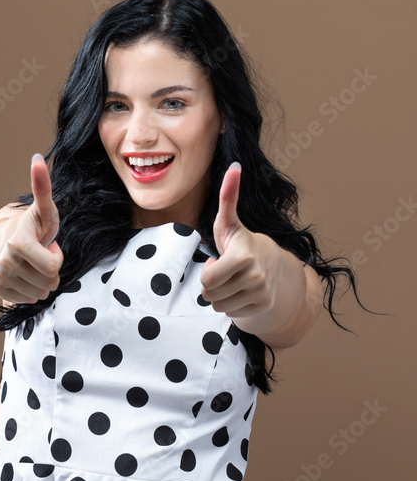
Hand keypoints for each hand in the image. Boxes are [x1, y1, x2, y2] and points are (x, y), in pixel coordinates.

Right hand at [0, 154, 63, 304]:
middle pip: (48, 282)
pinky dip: (33, 290)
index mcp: (17, 242)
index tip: (48, 245)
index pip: (52, 267)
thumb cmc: (32, 227)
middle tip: (41, 255)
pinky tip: (26, 276)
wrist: (4, 242)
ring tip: (34, 265)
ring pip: (41, 293)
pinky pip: (30, 300)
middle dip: (51, 271)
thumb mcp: (43, 209)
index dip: (56, 258)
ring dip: (43, 281)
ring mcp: (0, 276)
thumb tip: (37, 159)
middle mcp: (5, 260)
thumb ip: (42, 187)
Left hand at [200, 162, 282, 317]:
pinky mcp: (263, 305)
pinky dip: (230, 305)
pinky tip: (239, 291)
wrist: (273, 265)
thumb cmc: (241, 242)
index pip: (208, 280)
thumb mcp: (229, 222)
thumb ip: (228, 196)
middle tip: (223, 272)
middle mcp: (255, 277)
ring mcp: (261, 293)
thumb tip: (235, 167)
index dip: (207, 272)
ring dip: (219, 296)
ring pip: (218, 305)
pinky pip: (230, 313)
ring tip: (231, 281)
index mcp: (243, 257)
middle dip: (211, 284)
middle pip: (210, 294)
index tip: (216, 262)